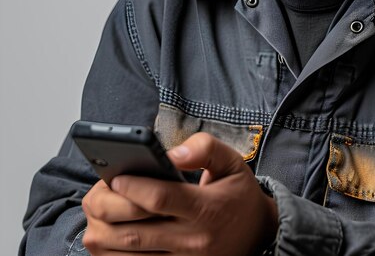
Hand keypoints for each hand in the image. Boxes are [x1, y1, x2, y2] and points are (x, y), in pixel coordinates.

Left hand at [81, 133, 277, 254]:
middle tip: (97, 191)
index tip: (116, 174)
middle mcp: (192, 240)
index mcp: (206, 209)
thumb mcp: (233, 162)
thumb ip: (205, 149)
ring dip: (104, 234)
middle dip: (108, 210)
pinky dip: (113, 254)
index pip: (161, 199)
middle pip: (136, 231)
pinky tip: (107, 234)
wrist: (258, 234)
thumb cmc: (238, 193)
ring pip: (128, 255)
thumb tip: (172, 154)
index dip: (133, 187)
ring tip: (97, 211)